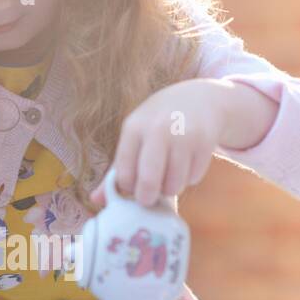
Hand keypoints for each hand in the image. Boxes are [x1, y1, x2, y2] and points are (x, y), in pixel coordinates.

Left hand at [88, 77, 276, 207]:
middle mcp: (157, 130)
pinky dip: (189, 178)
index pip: (124, 175)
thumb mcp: (134, 137)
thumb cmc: (158, 123)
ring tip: (169, 174)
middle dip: (147, 198)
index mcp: (134, 129)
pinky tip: (187, 163)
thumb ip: (117, 169)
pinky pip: (193, 178)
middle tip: (150, 197)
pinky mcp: (205, 143)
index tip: (133, 187)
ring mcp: (183, 136)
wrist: (198, 99)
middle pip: (148, 182)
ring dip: (170, 188)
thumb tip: (95, 200)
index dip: (128, 188)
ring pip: (173, 185)